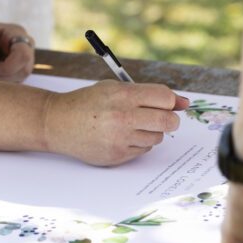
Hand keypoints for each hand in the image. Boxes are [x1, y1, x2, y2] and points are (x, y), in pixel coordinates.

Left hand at [0, 18, 34, 82]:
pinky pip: (14, 84)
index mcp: (15, 32)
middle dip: (2, 77)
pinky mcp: (17, 70)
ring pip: (20, 79)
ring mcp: (22, 59)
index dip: (8, 67)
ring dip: (0, 82)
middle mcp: (24, 45)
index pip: (23, 54)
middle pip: (24, 69)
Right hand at [43, 80, 188, 165]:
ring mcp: (120, 138)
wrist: (59, 122)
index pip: (165, 97)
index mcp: (123, 94)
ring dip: (152, 131)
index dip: (172, 101)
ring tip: (134, 124)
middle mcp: (123, 116)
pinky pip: (144, 150)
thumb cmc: (89, 102)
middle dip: (170, 119)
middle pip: (168, 120)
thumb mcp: (114, 88)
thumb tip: (183, 102)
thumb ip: (147, 93)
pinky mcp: (117, 155)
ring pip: (157, 137)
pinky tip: (123, 135)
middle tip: (162, 117)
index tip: (170, 103)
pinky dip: (139, 142)